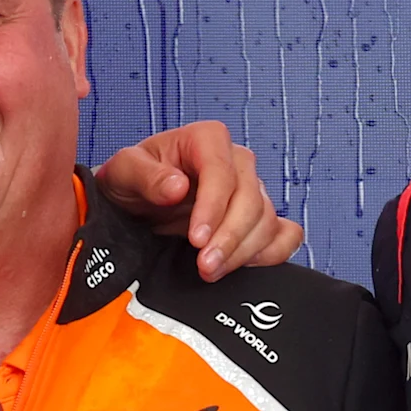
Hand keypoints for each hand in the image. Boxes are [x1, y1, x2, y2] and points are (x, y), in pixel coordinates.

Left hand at [92, 121, 304, 278]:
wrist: (135, 201)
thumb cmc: (132, 179)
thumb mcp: (124, 171)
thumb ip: (146, 176)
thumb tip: (177, 187)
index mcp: (206, 139)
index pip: (222, 173)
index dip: (213, 208)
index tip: (196, 238)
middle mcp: (235, 161)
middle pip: (251, 200)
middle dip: (229, 238)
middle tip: (204, 265)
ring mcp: (251, 188)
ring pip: (267, 221)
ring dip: (243, 251)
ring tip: (211, 270)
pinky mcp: (259, 216)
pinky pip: (285, 234)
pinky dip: (271, 253)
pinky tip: (244, 265)